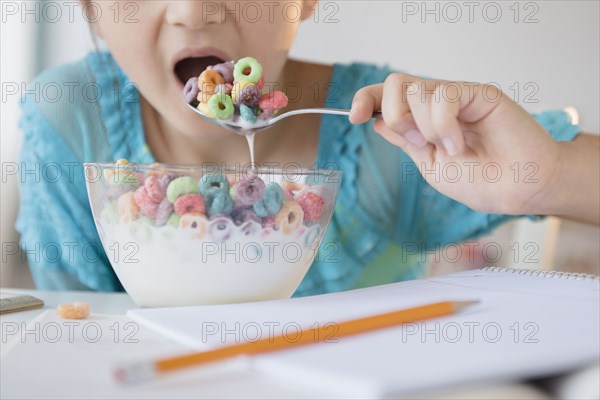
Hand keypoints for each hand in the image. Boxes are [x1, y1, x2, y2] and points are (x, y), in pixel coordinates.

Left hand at [350, 73, 564, 215]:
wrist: (517, 190)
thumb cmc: (480, 182)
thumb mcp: (429, 164)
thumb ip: (405, 140)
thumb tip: (377, 120)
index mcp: (423, 119)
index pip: (387, 95)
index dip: (366, 99)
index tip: (354, 117)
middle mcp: (438, 103)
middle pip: (395, 83)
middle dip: (395, 115)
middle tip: (418, 142)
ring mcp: (458, 95)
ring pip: (417, 90)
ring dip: (426, 128)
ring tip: (452, 149)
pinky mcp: (479, 92)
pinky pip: (444, 95)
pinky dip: (444, 125)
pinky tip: (460, 144)